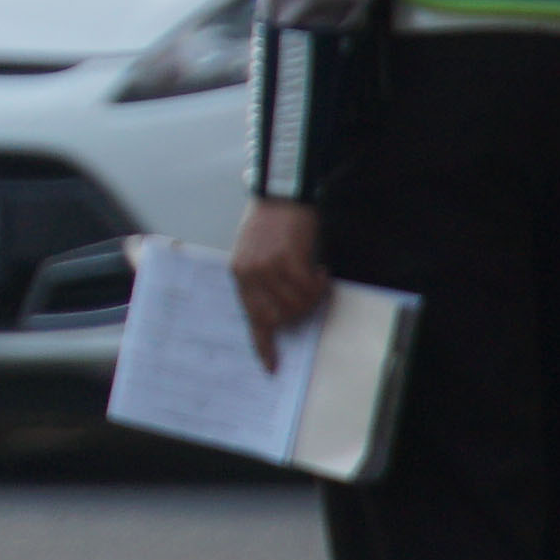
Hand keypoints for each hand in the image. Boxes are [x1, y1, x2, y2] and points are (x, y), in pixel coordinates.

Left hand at [229, 197, 330, 368]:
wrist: (280, 193)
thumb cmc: (269, 222)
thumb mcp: (253, 252)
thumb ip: (260, 280)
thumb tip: (280, 311)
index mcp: (238, 275)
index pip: (250, 318)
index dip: (263, 345)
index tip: (271, 366)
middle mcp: (250, 274)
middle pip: (276, 318)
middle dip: (297, 317)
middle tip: (309, 302)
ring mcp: (268, 267)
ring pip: (295, 304)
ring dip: (311, 299)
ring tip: (317, 282)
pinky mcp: (288, 258)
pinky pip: (308, 287)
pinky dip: (319, 285)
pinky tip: (321, 272)